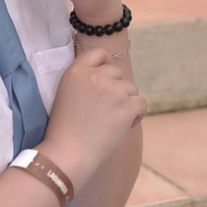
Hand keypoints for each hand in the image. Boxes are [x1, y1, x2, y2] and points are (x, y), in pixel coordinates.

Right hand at [40, 48, 146, 188]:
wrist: (68, 153)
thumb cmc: (64, 129)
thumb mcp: (66, 93)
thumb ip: (85, 80)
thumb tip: (110, 76)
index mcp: (76, 70)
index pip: (100, 53)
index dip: (105, 65)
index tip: (104, 81)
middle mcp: (96, 75)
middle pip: (118, 73)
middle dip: (116, 89)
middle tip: (105, 110)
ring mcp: (113, 90)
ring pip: (131, 89)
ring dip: (126, 103)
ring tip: (111, 121)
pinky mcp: (126, 106)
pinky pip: (142, 103)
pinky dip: (136, 115)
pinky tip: (123, 126)